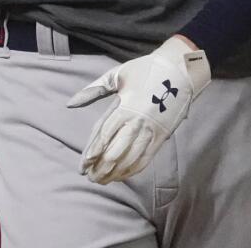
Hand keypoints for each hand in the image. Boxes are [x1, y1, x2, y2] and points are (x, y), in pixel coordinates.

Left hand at [67, 36, 210, 183]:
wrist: (180, 70)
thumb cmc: (145, 70)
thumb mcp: (117, 75)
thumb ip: (93, 90)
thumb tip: (70, 104)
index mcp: (125, 107)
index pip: (104, 136)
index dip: (92, 152)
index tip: (83, 165)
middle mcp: (137, 122)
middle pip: (115, 152)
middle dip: (100, 168)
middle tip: (90, 176)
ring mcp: (151, 131)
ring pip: (130, 160)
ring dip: (115, 173)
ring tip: (103, 180)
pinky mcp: (161, 136)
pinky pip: (145, 159)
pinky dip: (132, 170)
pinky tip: (122, 175)